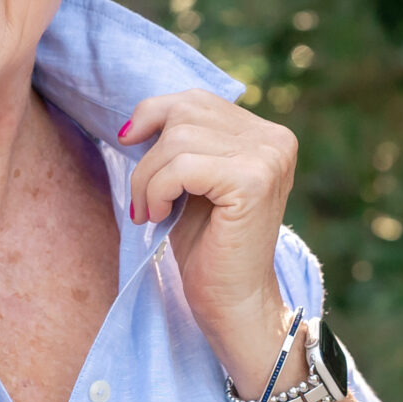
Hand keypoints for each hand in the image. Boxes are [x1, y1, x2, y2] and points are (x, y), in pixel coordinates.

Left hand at [121, 90, 297, 388]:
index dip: (154, 114)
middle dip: (149, 155)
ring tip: (150, 212)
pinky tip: (158, 216)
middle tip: (143, 199)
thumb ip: (182, 141)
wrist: (231, 301)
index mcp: (266, 135)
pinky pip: (181, 166)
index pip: (197, 100)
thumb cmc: (206, 245)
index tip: (128, 140)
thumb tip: (137, 116)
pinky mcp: (253, 180)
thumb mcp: (191, 180)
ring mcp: (268, 157)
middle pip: (184, 114)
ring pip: (177, 140)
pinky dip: (157, 190)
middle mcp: (275, 140)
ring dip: (147, 179)